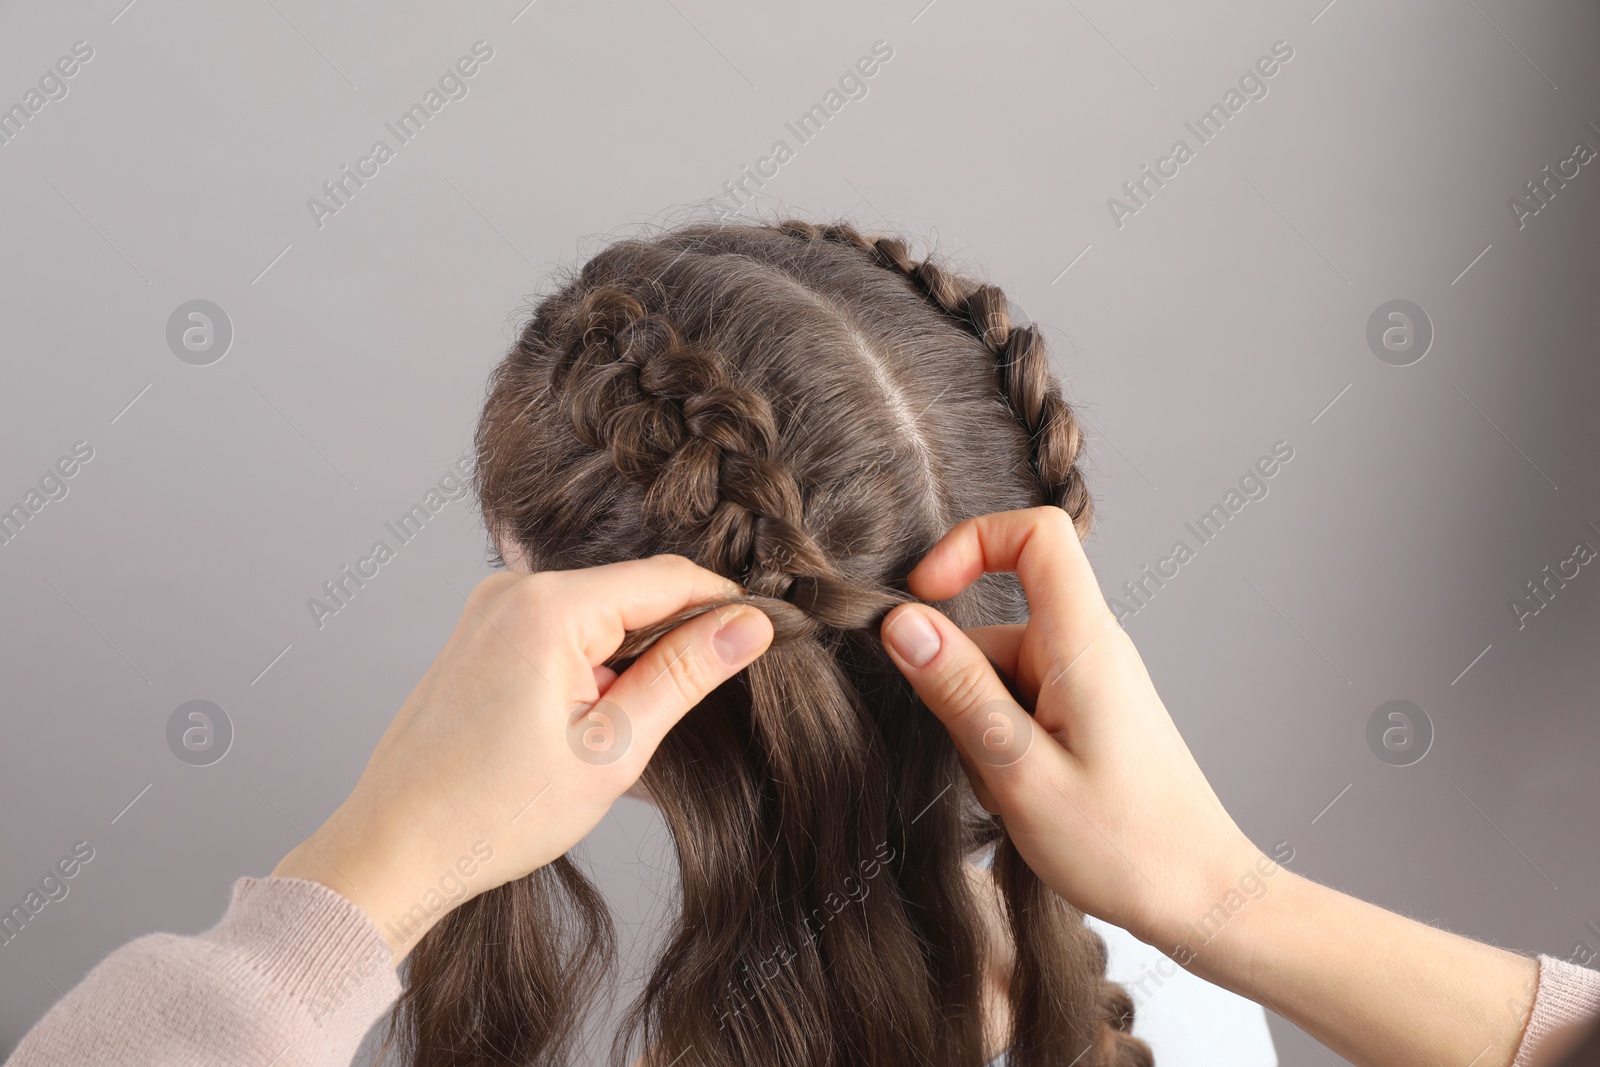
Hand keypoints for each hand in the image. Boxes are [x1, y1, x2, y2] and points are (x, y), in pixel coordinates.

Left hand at [273, 555, 772, 959]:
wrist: (391, 849)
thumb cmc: (493, 813)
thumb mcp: (612, 748)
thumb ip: (685, 675)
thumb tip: (749, 626)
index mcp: (548, 607)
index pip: (670, 579)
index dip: (727, 607)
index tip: (773, 638)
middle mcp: (513, 588)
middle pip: (634, 590)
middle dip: (678, 636)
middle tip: (708, 700)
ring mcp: (491, 608)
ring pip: (601, 611)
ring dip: (634, 656)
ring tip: (636, 727)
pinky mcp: (482, 633)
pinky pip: (563, 627)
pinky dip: (596, 662)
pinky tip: (596, 720)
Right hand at [879, 507, 1256, 949]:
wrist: (1203, 898)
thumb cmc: (1125, 846)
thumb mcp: (1018, 771)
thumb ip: (958, 691)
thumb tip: (901, 624)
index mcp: (1083, 645)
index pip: (1036, 534)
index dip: (971, 543)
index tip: (923, 598)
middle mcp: (1091, 650)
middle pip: (997, 626)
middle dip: (962, 691)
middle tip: (986, 768)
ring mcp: (1090, 683)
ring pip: (1001, 676)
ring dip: (984, 733)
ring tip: (1016, 796)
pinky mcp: (1088, 714)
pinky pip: (1021, 706)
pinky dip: (1005, 749)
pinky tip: (1029, 801)